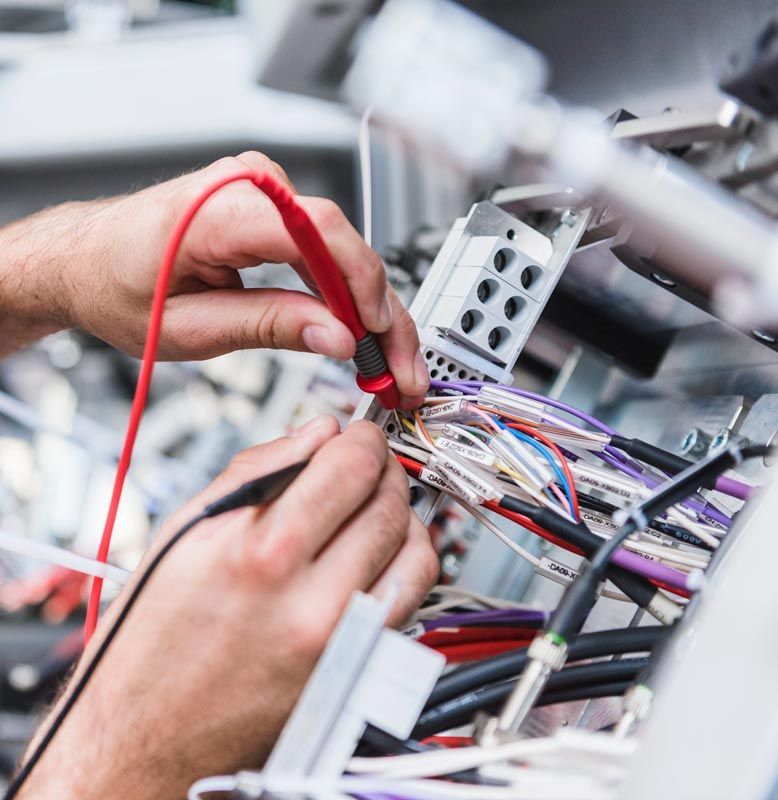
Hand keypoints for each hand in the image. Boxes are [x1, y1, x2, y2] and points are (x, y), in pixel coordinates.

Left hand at [0, 152, 428, 406]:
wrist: (87, 260)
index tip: (380, 337)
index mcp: (218, 207)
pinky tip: (365, 333)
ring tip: (389, 363)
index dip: (361, 287)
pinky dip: (349, 295)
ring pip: (345, 252)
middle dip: (382, 313)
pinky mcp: (274, 212)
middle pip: (344, 246)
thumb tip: (338, 337)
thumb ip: (268, 325)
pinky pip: (327, 251)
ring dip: (373, 309)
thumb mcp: (190, 326)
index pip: (318, 234)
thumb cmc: (117, 285)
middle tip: (399, 369)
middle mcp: (250, 186)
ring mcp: (266, 193)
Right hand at [18, 416, 438, 799]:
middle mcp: (310, 599)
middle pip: (388, 501)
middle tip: (364, 462)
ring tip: (373, 502)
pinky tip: (380, 547)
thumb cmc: (155, 635)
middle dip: (382, 467)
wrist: (147, 730)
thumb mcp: (189, 529)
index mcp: (261, 552)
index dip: (362, 437)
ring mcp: (341, 640)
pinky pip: (413, 596)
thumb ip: (262, 467)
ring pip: (415, 546)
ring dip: (401, 510)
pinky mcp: (356, 667)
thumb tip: (317, 432)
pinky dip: (407, 558)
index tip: (357, 433)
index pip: (350, 466)